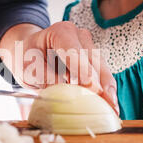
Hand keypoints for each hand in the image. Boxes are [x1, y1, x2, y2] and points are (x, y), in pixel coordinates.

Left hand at [0, 22, 118, 114]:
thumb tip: (64, 89)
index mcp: (61, 32)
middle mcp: (80, 36)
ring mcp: (90, 47)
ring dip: (108, 90)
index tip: (90, 85)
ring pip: (103, 70)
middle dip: (101, 84)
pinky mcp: (95, 60)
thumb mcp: (28, 68)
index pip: (73, 52)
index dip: (83, 70)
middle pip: (93, 62)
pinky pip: (103, 76)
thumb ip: (45, 77)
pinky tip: (111, 106)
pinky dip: (106, 91)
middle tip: (108, 105)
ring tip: (113, 110)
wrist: (31, 53)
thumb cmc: (28, 59)